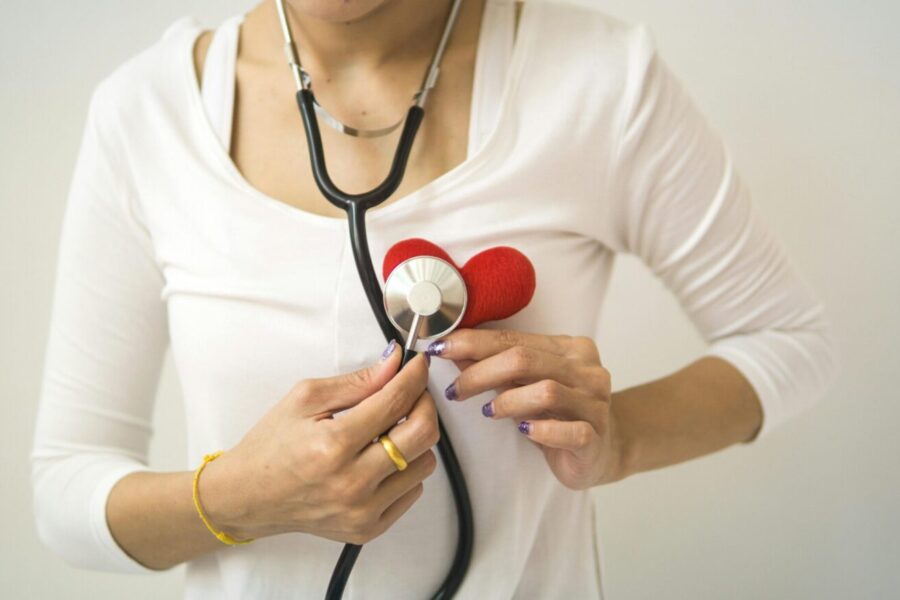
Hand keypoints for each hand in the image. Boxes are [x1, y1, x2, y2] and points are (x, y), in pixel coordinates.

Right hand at [200, 342, 438, 544]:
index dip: (414, 376)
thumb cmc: (272, 446)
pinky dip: (406, 469)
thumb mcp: (305, 399)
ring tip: (390, 429)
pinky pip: (413, 492)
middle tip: (412, 393)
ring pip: (424, 463)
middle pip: (423, 434)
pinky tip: (380, 459)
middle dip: (425, 404)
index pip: (396, 401)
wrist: (248, 496)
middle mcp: (352, 482)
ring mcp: (362, 510)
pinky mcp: (368, 528)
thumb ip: (357, 381)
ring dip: (415, 439)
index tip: (418, 365)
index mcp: (334, 444)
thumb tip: (394, 364)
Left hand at [426, 329, 622, 489]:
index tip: (441, 348)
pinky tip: (523, 431)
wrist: (601, 451)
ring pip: (546, 391)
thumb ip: (497, 366)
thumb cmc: (559, 414)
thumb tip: (454, 350)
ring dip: (507, 400)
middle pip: (525, 360)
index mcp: (569, 348)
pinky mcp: (596, 437)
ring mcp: (595, 403)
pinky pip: (570, 431)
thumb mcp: (526, 385)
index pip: (514, 339)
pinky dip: (542, 430)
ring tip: (488, 411)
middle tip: (457, 389)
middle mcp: (586, 370)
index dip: (473, 343)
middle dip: (481, 372)